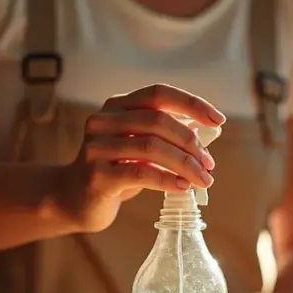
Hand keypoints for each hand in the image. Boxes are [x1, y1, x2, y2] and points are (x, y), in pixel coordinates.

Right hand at [52, 84, 225, 231]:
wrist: (75, 199)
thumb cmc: (117, 171)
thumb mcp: (143, 149)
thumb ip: (169, 137)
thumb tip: (211, 130)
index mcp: (117, 106)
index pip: (159, 94)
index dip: (191, 104)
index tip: (218, 120)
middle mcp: (103, 120)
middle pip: (157, 121)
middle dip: (191, 142)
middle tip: (209, 163)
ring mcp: (96, 147)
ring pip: (151, 147)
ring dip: (185, 164)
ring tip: (203, 179)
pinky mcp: (96, 175)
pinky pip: (140, 173)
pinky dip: (167, 180)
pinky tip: (183, 187)